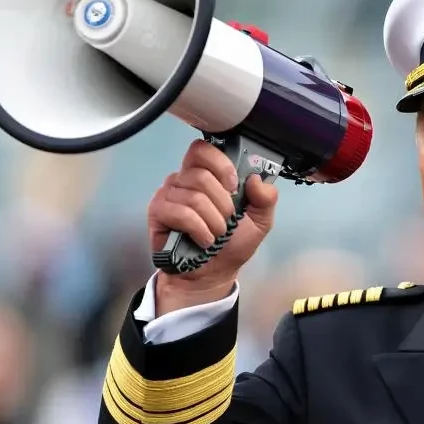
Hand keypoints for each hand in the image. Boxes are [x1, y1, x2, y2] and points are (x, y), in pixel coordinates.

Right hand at [148, 139, 278, 311]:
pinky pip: (181, 212)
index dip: (220, 164)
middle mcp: (184, 180)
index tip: (233, 186)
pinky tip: (204, 240)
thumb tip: (257, 180)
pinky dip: (199, 229)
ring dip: (213, 221)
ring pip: (193, 196)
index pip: (204, 150)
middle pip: (201, 174)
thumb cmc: (232, 244)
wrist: (213, 273)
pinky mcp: (158, 212)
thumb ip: (266, 199)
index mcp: (207, 175)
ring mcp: (169, 194)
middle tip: (227, 221)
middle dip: (222, 203)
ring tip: (217, 234)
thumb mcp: (260, 221)